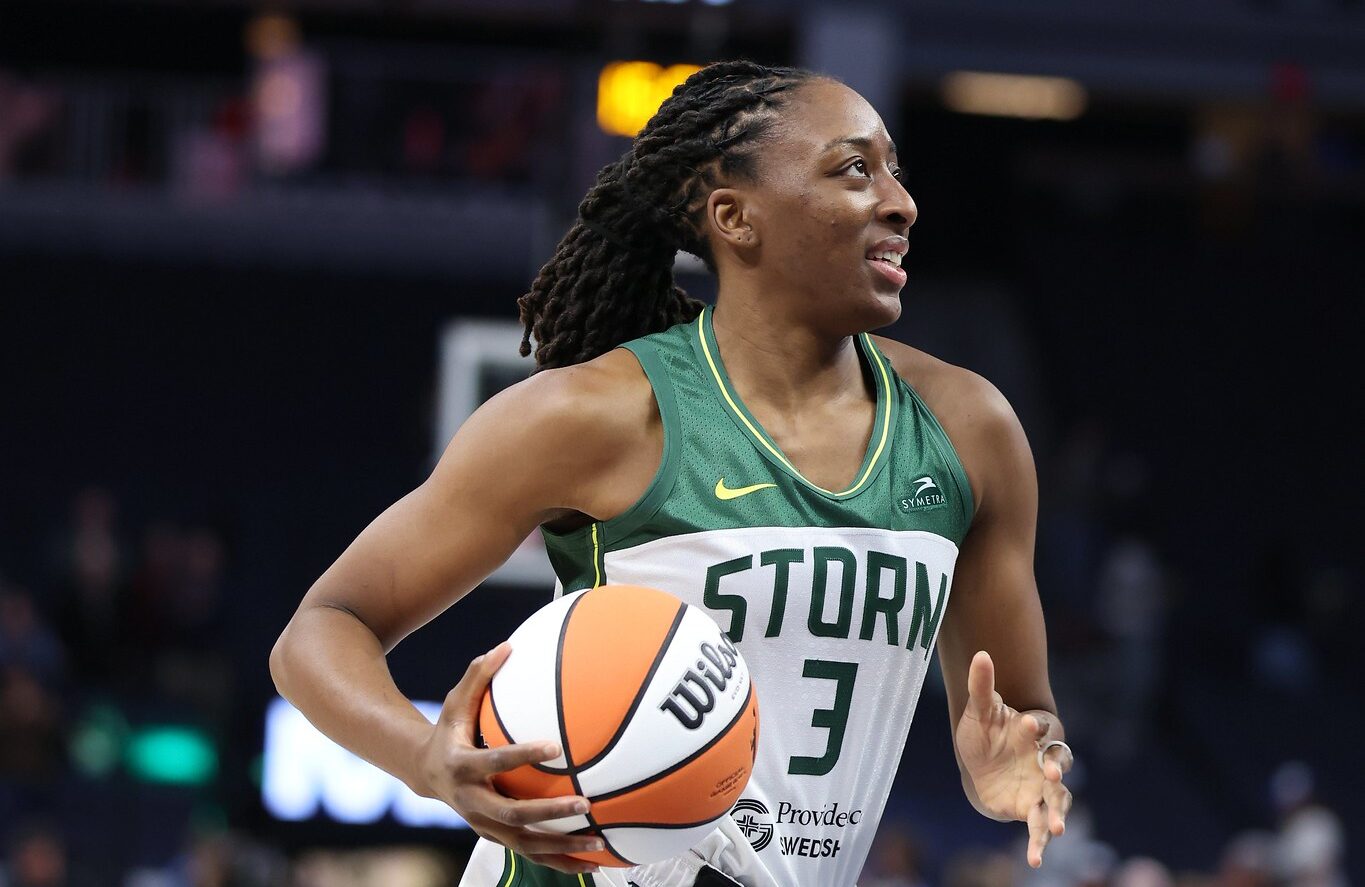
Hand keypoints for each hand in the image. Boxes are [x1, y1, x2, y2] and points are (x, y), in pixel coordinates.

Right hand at [415, 642, 602, 874]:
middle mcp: (473, 803)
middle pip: (513, 814)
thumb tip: (507, 645)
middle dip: (549, 813)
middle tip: (584, 804)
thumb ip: (478, 675)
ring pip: (526, 844)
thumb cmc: (449, 730)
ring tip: (600, 845)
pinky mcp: (497, 838)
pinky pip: (533, 855)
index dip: (522, 755)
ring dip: (563, 847)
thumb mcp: (454, 702)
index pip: (494, 762)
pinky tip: (596, 864)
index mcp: (462, 767)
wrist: (426, 773)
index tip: (554, 746)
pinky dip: (562, 862)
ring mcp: (485, 826)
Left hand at [955, 651, 1073, 867]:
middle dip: (1055, 768)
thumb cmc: (985, 731)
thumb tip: (980, 654)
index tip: (1028, 722)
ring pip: (1056, 801)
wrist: (983, 759)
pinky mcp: (1030, 809)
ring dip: (1056, 814)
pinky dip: (1038, 843)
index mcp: (1033, 734)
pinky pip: (1038, 827)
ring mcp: (1040, 787)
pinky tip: (1035, 860)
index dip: (1037, 726)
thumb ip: (981, 685)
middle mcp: (1043, 761)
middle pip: (1057, 765)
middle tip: (1051, 771)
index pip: (1042, 728)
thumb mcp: (979, 709)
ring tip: (1056, 828)